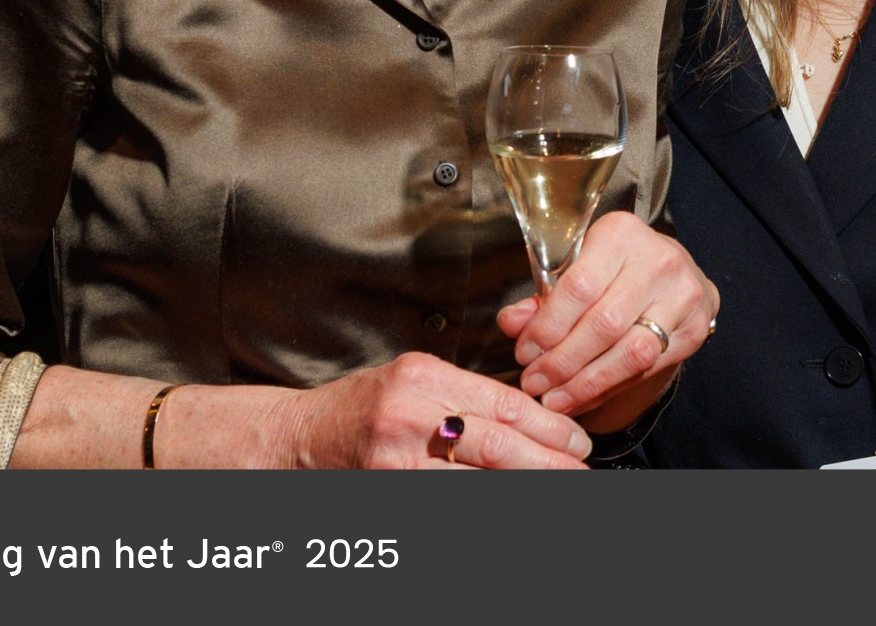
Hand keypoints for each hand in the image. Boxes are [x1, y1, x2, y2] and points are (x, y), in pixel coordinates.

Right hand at [278, 352, 591, 469]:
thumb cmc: (357, 408)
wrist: (295, 438)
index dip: (549, 426)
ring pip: (479, 480)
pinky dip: (483, 500)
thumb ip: (464, 394)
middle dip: (549, 462)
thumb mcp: (411, 380)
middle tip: (581, 471)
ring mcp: (397, 458)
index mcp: (423, 376)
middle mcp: (411, 414)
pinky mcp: (388, 487)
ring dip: (523, 487)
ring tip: (555, 486)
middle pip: (499, 443)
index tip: (578, 440)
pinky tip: (507, 498)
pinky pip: (450, 499)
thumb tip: (528, 418)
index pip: (503, 402)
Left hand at [499, 212, 718, 417]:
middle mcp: (658, 260)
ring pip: (630, 353)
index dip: (548, 327)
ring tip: (554, 398)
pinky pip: (647, 369)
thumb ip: (543, 297)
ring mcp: (683, 296)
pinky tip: (581, 398)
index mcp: (620, 234)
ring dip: (586, 383)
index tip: (524, 353)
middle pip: (604, 325)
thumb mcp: (576, 267)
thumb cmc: (613, 267)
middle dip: (562, 362)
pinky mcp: (693, 328)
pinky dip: (608, 389)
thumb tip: (511, 323)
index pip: (579, 287)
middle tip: (534, 382)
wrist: (670, 271)